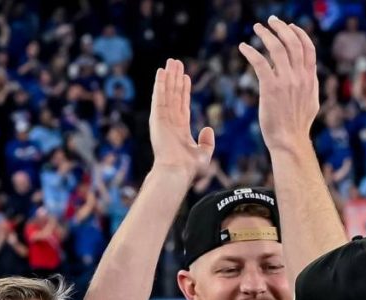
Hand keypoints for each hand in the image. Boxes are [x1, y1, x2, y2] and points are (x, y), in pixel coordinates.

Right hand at [149, 59, 214, 178]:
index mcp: (181, 130)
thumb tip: (208, 128)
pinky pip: (159, 96)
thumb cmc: (189, 169)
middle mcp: (170, 122)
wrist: (177, 172)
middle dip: (175, 79)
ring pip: (167, 92)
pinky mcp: (157, 117)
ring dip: (168, 77)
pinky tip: (162, 71)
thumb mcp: (204, 155)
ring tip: (171, 62)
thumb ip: (207, 142)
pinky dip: (160, 83)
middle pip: (174, 95)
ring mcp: (163, 119)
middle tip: (176, 63)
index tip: (186, 77)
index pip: (183, 105)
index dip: (184, 90)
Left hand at [238, 16, 319, 152]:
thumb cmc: (298, 125)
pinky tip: (243, 47)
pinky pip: (260, 62)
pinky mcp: (270, 88)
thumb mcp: (312, 102)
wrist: (289, 141)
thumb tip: (310, 70)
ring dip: (265, 34)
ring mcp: (286, 82)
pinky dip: (251, 52)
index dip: (299, 33)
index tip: (290, 26)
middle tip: (271, 21)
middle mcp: (300, 77)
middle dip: (281, 27)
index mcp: (310, 79)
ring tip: (257, 28)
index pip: (308, 48)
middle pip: (292, 42)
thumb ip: (311, 84)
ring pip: (277, 48)